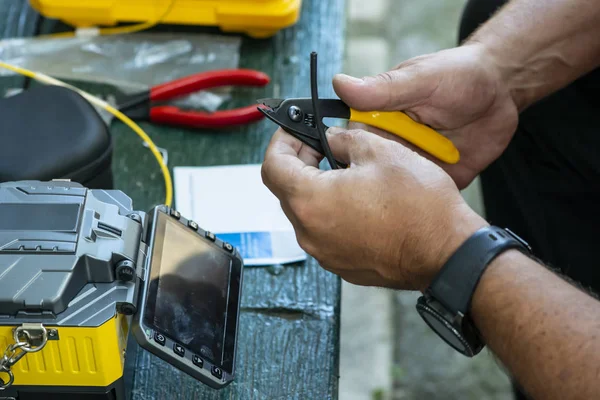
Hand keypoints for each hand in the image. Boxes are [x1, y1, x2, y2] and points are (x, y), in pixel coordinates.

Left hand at [261, 127, 487, 290]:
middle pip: (287, 190)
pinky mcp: (342, 264)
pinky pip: (325, 232)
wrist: (448, 253)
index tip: (293, 132)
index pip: (272, 167)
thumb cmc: (419, 207)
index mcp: (311, 201)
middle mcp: (310, 233)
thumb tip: (330, 139)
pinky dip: (332, 212)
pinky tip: (359, 199)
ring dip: (317, 188)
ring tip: (347, 171)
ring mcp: (325, 253)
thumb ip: (343, 138)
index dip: (280, 142)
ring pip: (307, 212)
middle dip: (300, 162)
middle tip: (322, 146)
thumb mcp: (379, 151)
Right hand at [333, 44, 517, 188]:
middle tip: (390, 184)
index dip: (349, 156)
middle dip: (375, 184)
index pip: (351, 143)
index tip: (354, 166)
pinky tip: (432, 200)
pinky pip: (426, 198)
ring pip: (396, 190)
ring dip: (401, 196)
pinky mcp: (437, 178)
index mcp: (378, 119)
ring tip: (412, 193)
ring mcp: (414, 164)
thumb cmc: (458, 74)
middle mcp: (392, 144)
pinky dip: (428, 202)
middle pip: (371, 173)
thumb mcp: (420, 79)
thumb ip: (382, 88)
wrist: (501, 89)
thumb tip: (339, 83)